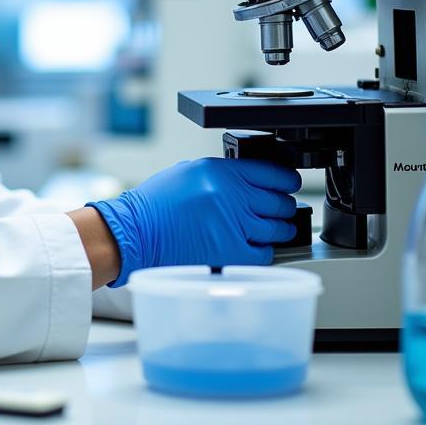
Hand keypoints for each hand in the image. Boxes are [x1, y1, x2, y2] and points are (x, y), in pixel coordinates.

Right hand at [87, 158, 301, 286]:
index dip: (286, 178)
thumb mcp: (189, 171)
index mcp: (220, 171)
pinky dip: (266, 251)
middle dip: (284, 204)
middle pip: (278, 201)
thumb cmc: (155, 203)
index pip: (270, 171)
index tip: (289, 182)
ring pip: (277, 228)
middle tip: (282, 206)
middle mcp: (231, 195)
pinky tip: (258, 246)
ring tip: (276, 228)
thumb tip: (248, 179)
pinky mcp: (231, 253)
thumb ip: (222, 174)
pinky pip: (264, 253)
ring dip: (280, 228)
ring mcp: (233, 225)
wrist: (136, 232)